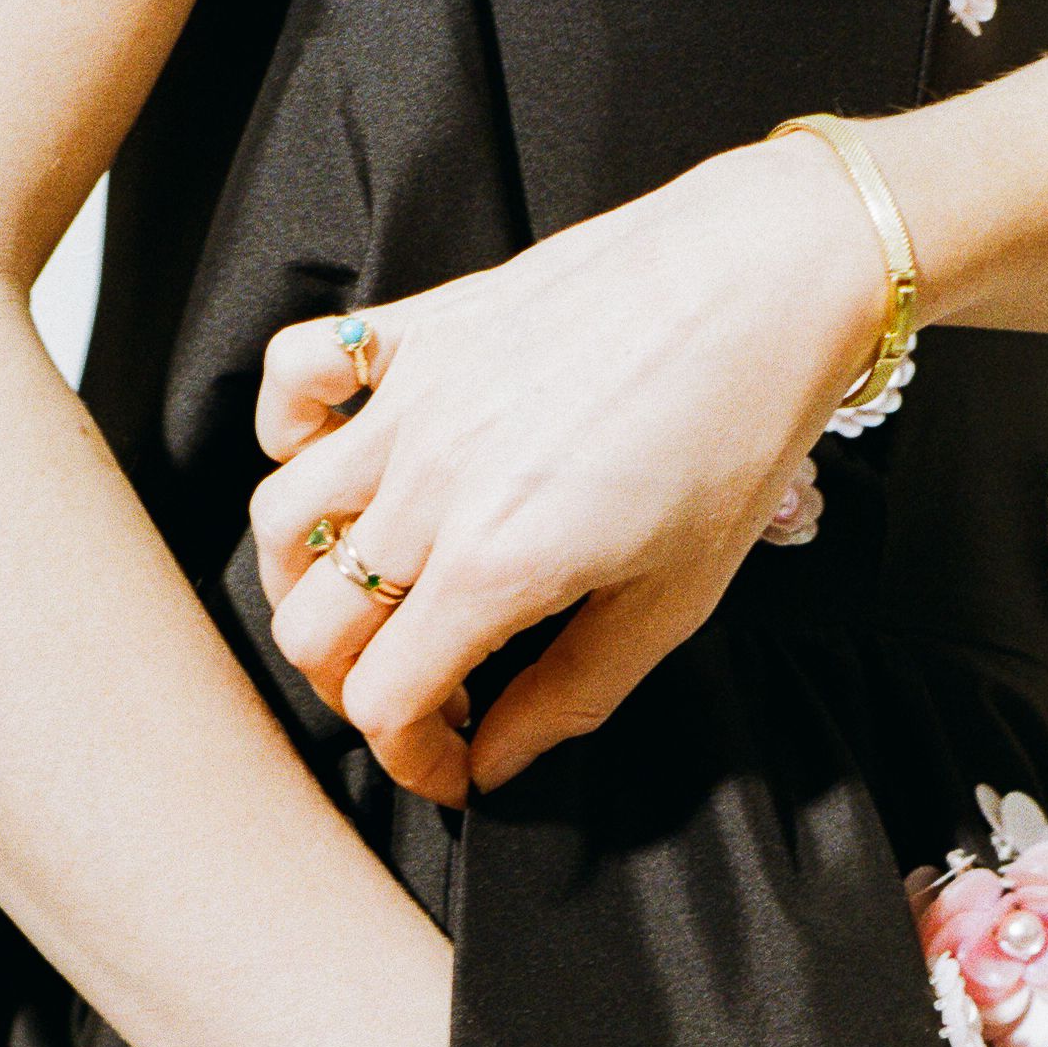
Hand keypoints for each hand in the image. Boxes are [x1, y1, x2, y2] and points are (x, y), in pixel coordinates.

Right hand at [249, 137, 885, 804]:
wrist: (766, 281)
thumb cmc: (736, 440)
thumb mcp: (669, 606)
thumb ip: (567, 699)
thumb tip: (493, 765)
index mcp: (494, 568)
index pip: (380, 702)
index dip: (409, 759)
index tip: (452, 764)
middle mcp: (430, 487)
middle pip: (310, 630)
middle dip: (354, 688)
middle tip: (423, 691)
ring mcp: (413, 402)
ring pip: (281, 521)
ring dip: (310, 581)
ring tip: (377, 596)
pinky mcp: (420, 330)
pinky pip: (294, 371)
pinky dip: (290, 429)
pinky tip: (339, 462)